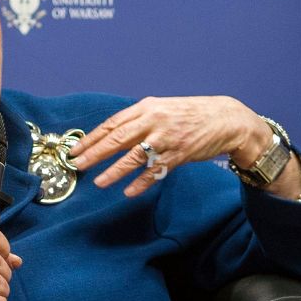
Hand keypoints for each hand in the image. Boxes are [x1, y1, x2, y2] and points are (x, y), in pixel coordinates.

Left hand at [68, 96, 272, 197]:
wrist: (225, 119)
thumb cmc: (190, 115)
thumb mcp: (162, 109)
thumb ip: (139, 120)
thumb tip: (113, 135)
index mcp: (146, 108)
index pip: (112, 123)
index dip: (92, 137)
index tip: (76, 149)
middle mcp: (154, 121)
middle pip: (118, 138)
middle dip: (95, 152)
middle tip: (78, 165)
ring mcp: (166, 138)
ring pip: (134, 156)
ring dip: (115, 171)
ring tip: (99, 182)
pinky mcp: (179, 154)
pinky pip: (156, 171)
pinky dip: (142, 182)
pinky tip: (129, 192)